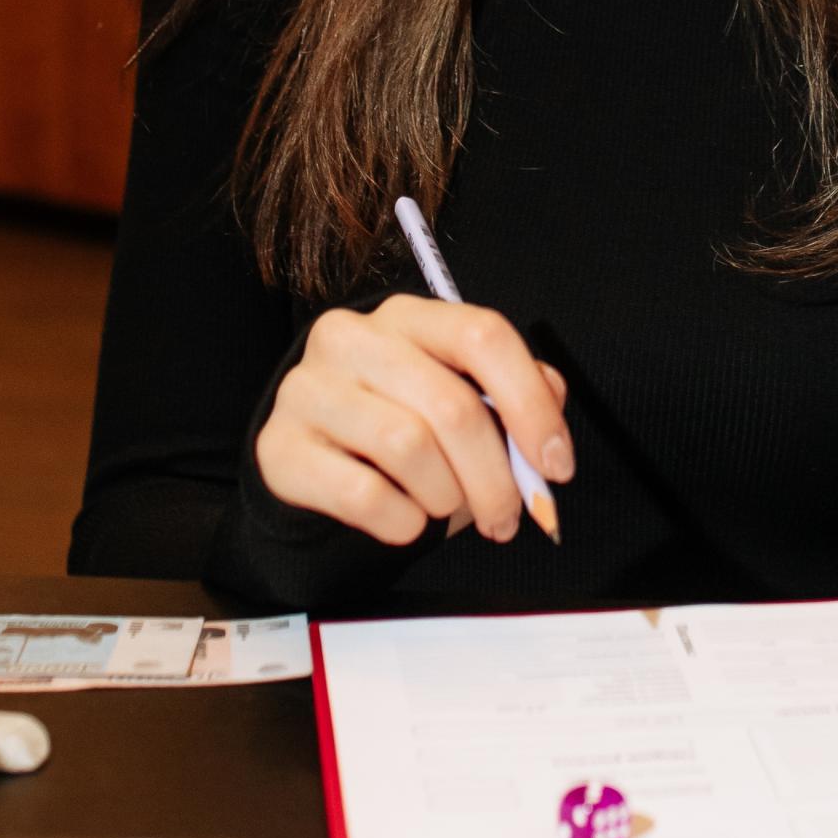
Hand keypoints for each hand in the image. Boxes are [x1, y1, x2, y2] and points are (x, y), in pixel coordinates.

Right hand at [256, 296, 573, 546]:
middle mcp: (351, 338)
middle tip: (509, 518)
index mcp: (406, 317)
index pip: (482, 336)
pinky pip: (362, 494)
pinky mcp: (280, 446)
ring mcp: (307, 389)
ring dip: (446, 498)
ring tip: (445, 510)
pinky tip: (405, 521)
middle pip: (451, 405)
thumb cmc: (398, 428)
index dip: (530, 404)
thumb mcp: (458, 401)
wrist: (312, 466)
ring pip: (408, 447)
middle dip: (496, 477)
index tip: (557, 466)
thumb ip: (513, 398)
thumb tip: (551, 416)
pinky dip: (401, 521)